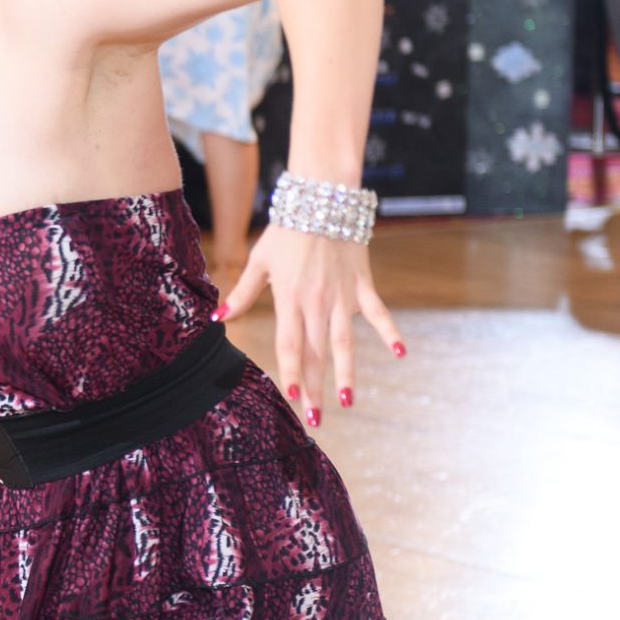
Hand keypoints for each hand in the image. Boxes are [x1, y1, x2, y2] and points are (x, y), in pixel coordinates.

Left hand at [217, 227, 402, 425]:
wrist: (323, 200)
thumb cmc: (286, 231)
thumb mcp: (259, 261)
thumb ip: (242, 293)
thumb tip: (218, 318)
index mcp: (290, 298)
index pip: (290, 343)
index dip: (291, 371)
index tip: (292, 396)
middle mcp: (317, 302)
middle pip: (316, 352)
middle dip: (314, 386)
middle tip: (315, 419)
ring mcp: (343, 296)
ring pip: (345, 342)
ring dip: (346, 373)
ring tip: (347, 402)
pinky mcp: (362, 285)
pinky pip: (378, 313)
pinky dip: (390, 332)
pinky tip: (401, 354)